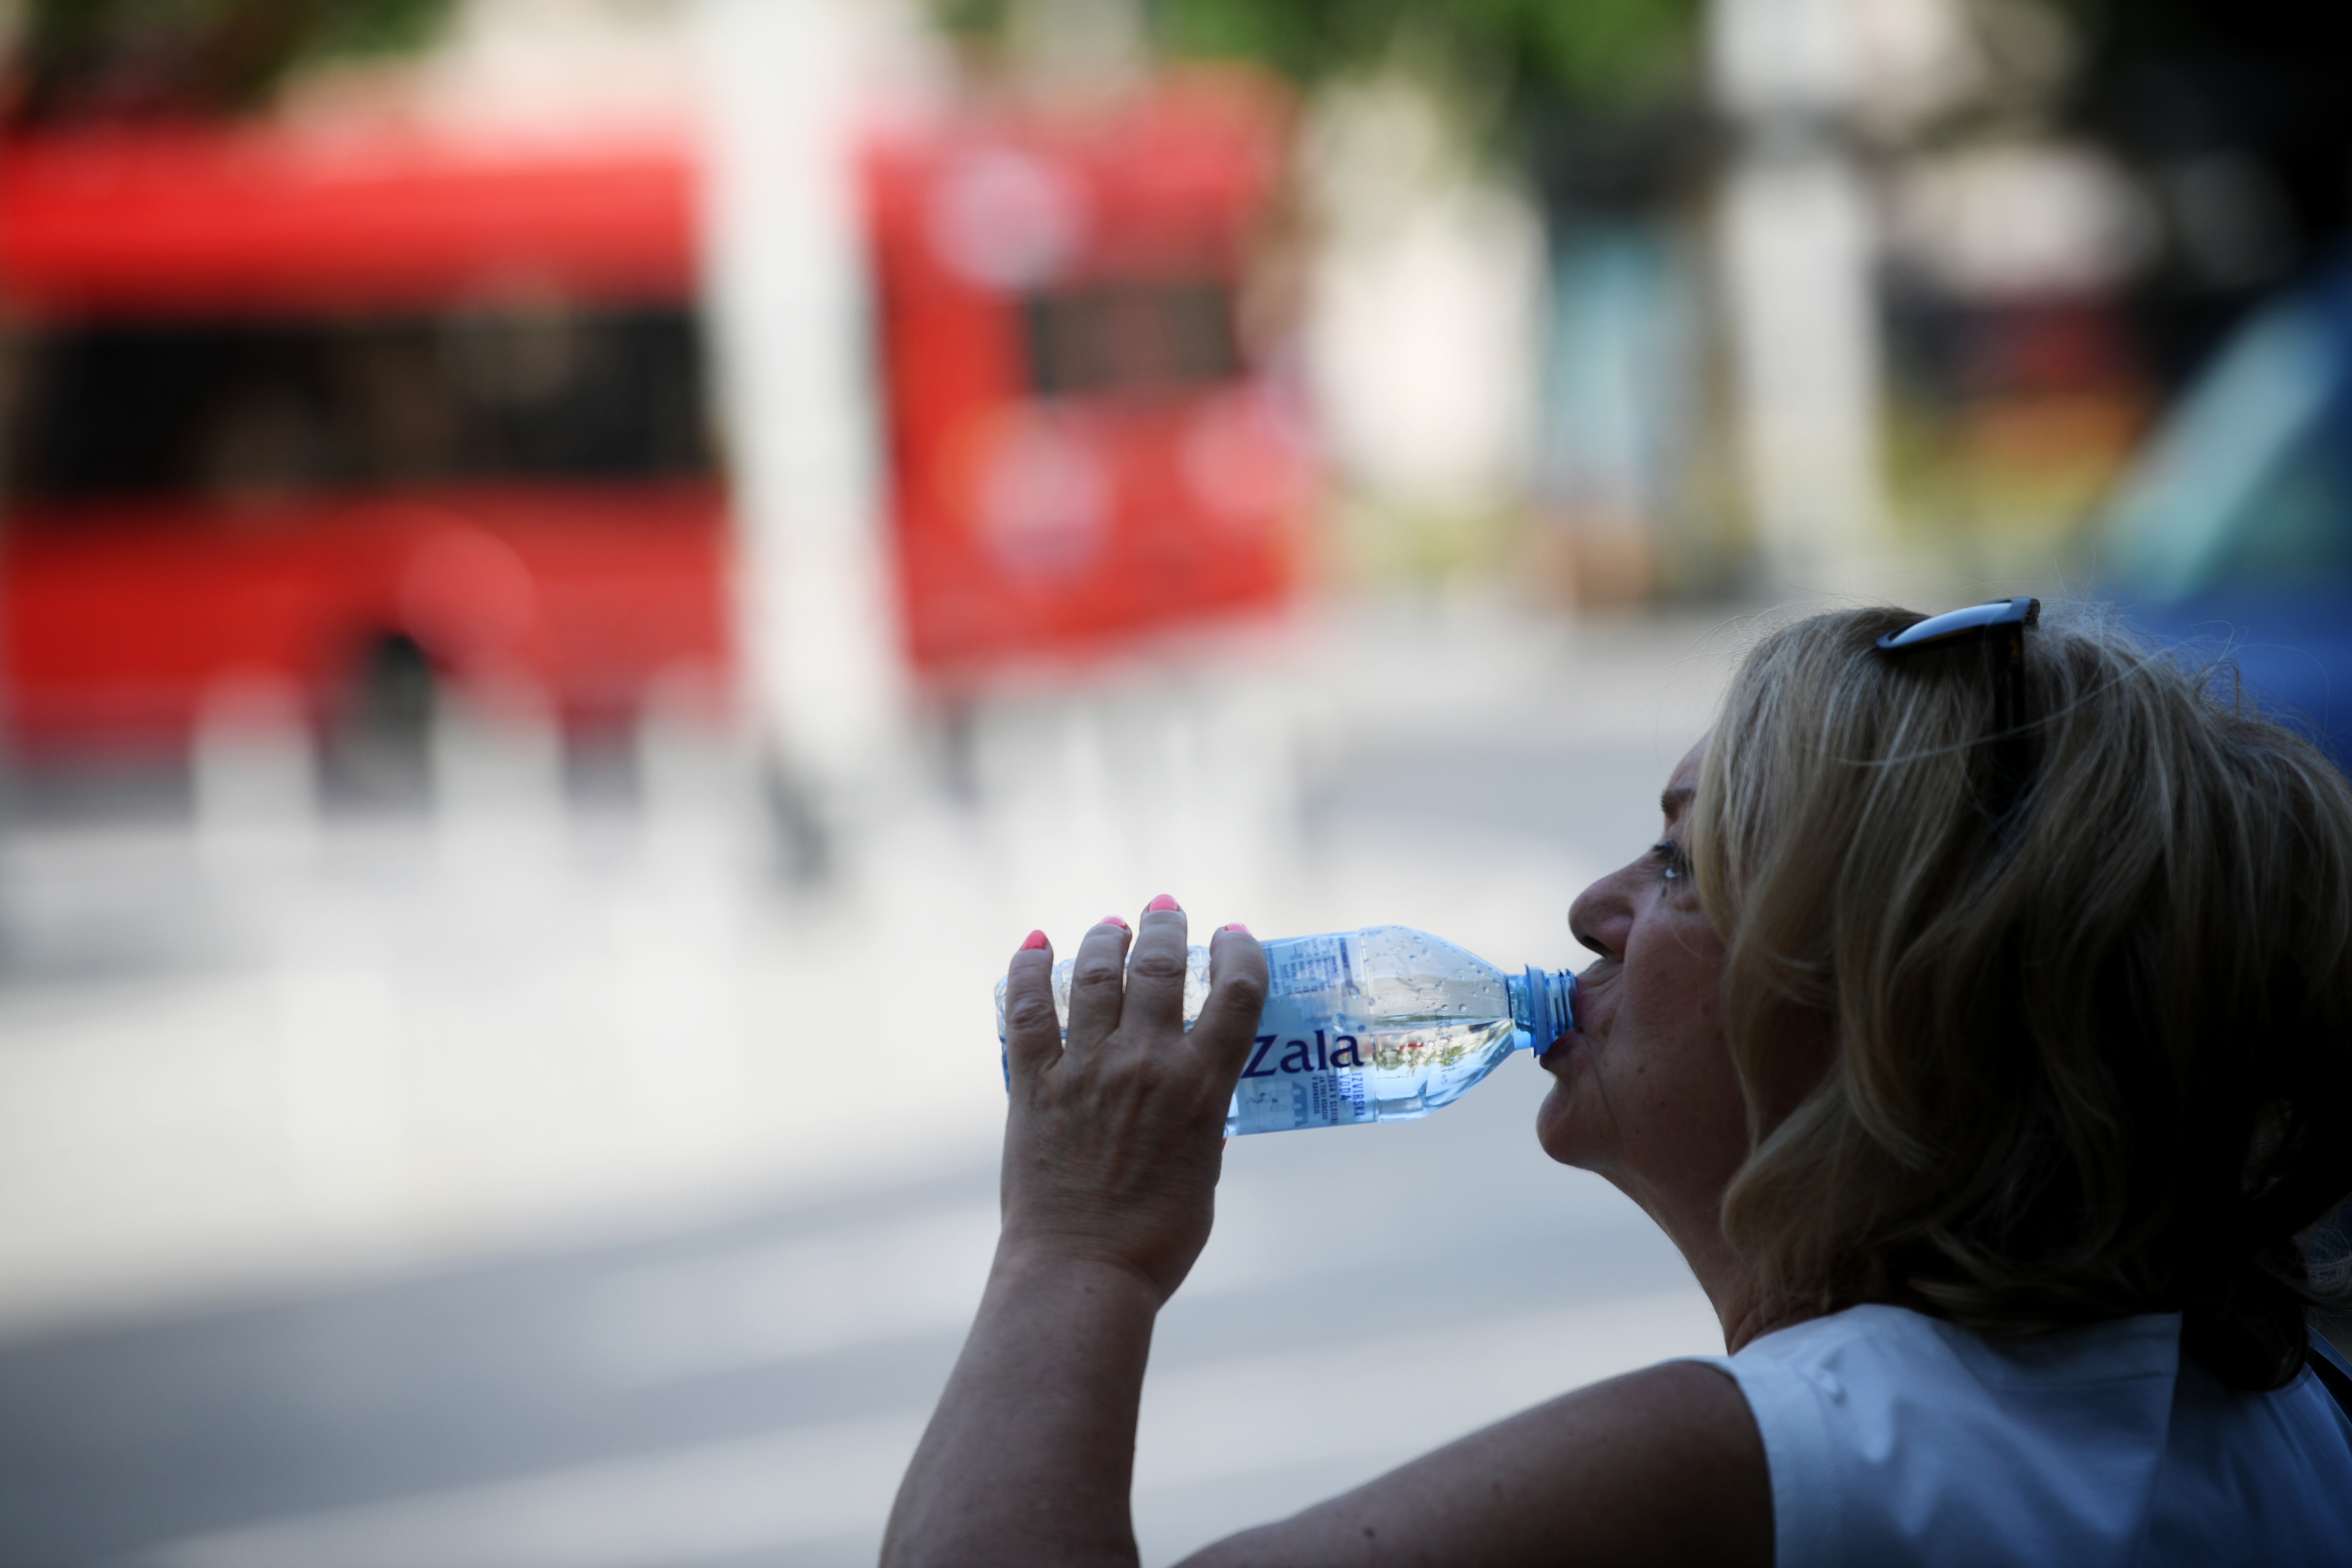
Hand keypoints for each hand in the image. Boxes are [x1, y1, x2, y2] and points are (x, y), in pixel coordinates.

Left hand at [997, 897, 1267, 1303]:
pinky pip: (1028, 1009)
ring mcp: (1086, 1069)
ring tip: (1112, 925)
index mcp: (1202, 1088)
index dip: (1239, 952)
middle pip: (1162, 965)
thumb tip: (1200, 1098)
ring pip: (1096, 974)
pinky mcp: (1033, 1085)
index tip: (1234, 935)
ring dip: (1107, 938)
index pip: (1236, 992)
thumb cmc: (1157, 1240)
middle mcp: (1146, 1065)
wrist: (1082, 1273)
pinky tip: (1036, 943)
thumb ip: (1204, 1123)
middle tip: (1167, 910)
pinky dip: (1028, 969)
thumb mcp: (1203, 1172)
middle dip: (1167, 927)